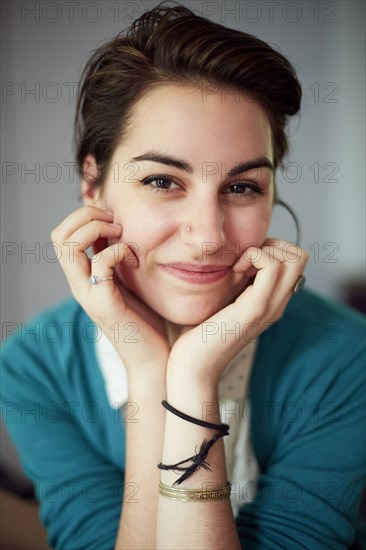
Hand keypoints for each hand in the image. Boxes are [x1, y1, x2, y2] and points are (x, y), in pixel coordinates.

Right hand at [51, 206, 169, 372]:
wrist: (155, 360)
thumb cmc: (147, 322)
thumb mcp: (130, 283)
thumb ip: (120, 261)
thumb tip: (123, 232)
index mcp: (83, 278)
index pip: (62, 235)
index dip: (84, 217)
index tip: (114, 219)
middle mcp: (79, 285)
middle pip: (59, 235)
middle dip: (87, 216)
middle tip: (116, 222)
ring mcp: (88, 294)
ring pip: (69, 245)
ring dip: (97, 228)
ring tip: (121, 235)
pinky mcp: (104, 304)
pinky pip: (100, 262)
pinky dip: (119, 251)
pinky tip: (136, 260)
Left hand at [167, 238, 308, 386]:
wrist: (194, 366)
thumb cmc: (201, 333)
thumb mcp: (224, 299)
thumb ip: (238, 282)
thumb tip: (240, 255)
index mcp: (272, 301)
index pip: (295, 260)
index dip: (272, 248)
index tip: (244, 259)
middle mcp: (277, 304)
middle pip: (300, 255)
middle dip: (272, 244)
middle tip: (244, 259)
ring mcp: (270, 306)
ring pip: (293, 257)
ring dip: (263, 250)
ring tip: (239, 266)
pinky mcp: (255, 308)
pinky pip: (272, 266)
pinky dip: (254, 256)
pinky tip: (235, 270)